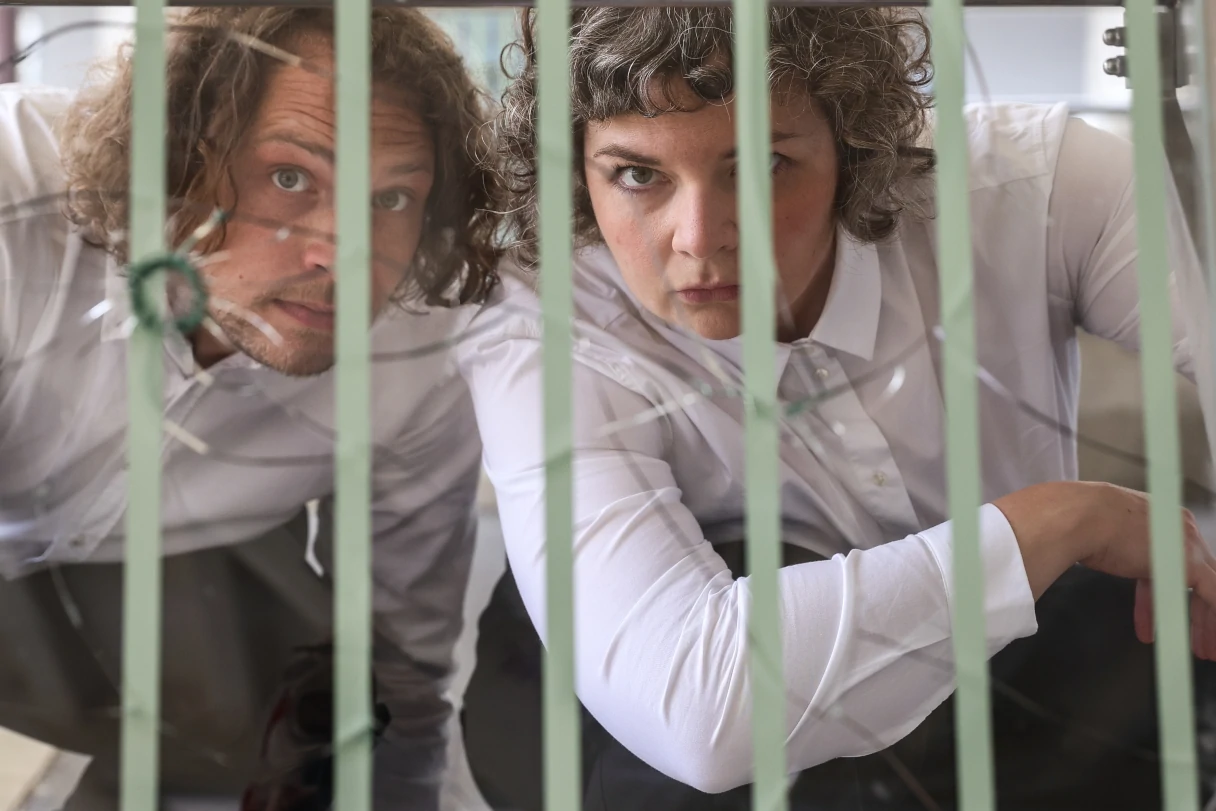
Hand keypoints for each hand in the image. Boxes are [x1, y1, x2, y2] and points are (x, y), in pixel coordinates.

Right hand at [995, 481, 1215, 660]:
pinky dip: (1209, 622)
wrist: (1081, 517)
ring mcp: (1187, 546)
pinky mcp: (1189, 565)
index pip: (1176, 562)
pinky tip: (1206, 639)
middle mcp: (1180, 530)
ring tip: (1200, 647)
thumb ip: (1119, 547)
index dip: (1177, 592)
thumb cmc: (1082, 521)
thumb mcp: (1105, 532)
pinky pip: (1212, 597)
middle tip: (1198, 637)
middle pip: (1198, 578)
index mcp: (1162, 518)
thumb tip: (1107, 558)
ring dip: (1203, 623)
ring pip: (1208, 591)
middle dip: (1197, 613)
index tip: (1176, 612)